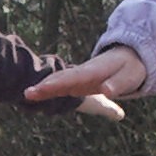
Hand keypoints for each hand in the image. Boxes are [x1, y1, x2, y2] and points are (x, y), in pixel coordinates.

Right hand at [29, 46, 143, 119]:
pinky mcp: (71, 84)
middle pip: (59, 79)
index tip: (46, 86)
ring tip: (26, 96)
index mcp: (93, 71)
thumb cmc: (128, 69)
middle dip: (44, 86)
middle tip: (28, 93)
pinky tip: (32, 97)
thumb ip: (118, 83)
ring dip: (41, 89)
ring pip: (55, 81)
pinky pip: (56, 87)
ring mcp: (74, 78)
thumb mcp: (128, 76)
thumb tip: (106, 91)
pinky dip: (44, 91)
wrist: (124, 58)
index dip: (59, 82)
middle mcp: (80, 73)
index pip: (74, 77)